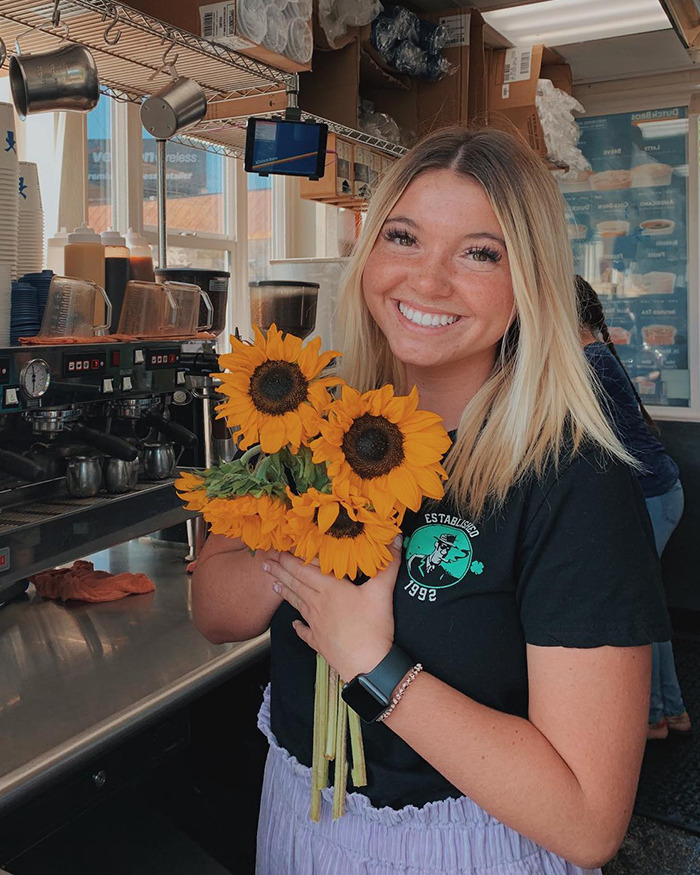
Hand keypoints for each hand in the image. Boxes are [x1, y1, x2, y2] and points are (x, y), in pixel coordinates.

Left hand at [262, 536, 402, 681]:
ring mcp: (316, 624)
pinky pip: (305, 632)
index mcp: (329, 589)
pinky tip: (294, 625)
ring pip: (296, 604)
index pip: (303, 569)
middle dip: (279, 571)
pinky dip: (298, 627)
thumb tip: (397, 539)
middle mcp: (318, 604)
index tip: (277, 550)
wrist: (367, 665)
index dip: (289, 559)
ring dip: (284, 592)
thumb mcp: (382, 592)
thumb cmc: (372, 627)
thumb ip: (388, 564)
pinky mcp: (319, 642)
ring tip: (273, 584)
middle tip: (265, 562)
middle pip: (295, 584)